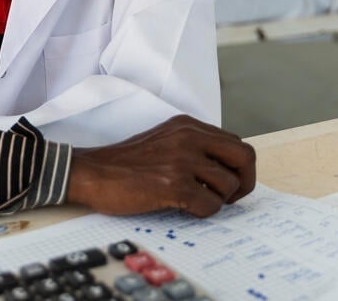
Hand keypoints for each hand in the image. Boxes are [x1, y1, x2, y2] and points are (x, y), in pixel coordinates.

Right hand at [66, 114, 255, 217]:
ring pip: (229, 185)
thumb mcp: (164, 140)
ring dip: (219, 201)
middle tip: (229, 197)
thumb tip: (225, 169)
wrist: (92, 173)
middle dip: (245, 183)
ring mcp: (182, 160)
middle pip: (244, 157)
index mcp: (188, 125)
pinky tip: (184, 208)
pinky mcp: (174, 185)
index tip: (228, 182)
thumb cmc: (125, 163)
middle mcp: (189, 137)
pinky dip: (204, 212)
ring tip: (196, 202)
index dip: (239, 167)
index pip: (236, 142)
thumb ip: (193, 146)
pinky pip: (211, 205)